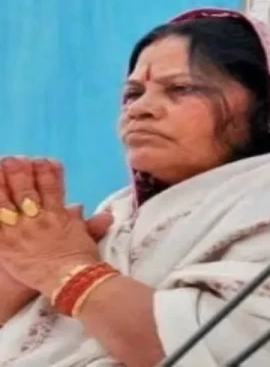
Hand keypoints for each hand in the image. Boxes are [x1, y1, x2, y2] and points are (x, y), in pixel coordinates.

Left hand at [0, 158, 111, 296]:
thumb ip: (88, 222)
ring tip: (0, 167)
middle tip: (14, 158)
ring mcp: (20, 230)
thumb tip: (89, 209)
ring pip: (6, 200)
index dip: (47, 170)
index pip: (52, 185)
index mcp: (59, 215)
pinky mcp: (6, 244)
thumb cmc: (82, 262)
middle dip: (20, 171)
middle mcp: (38, 218)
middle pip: (26, 188)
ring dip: (1, 182)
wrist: (70, 281)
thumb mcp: (87, 238)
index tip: (44, 160)